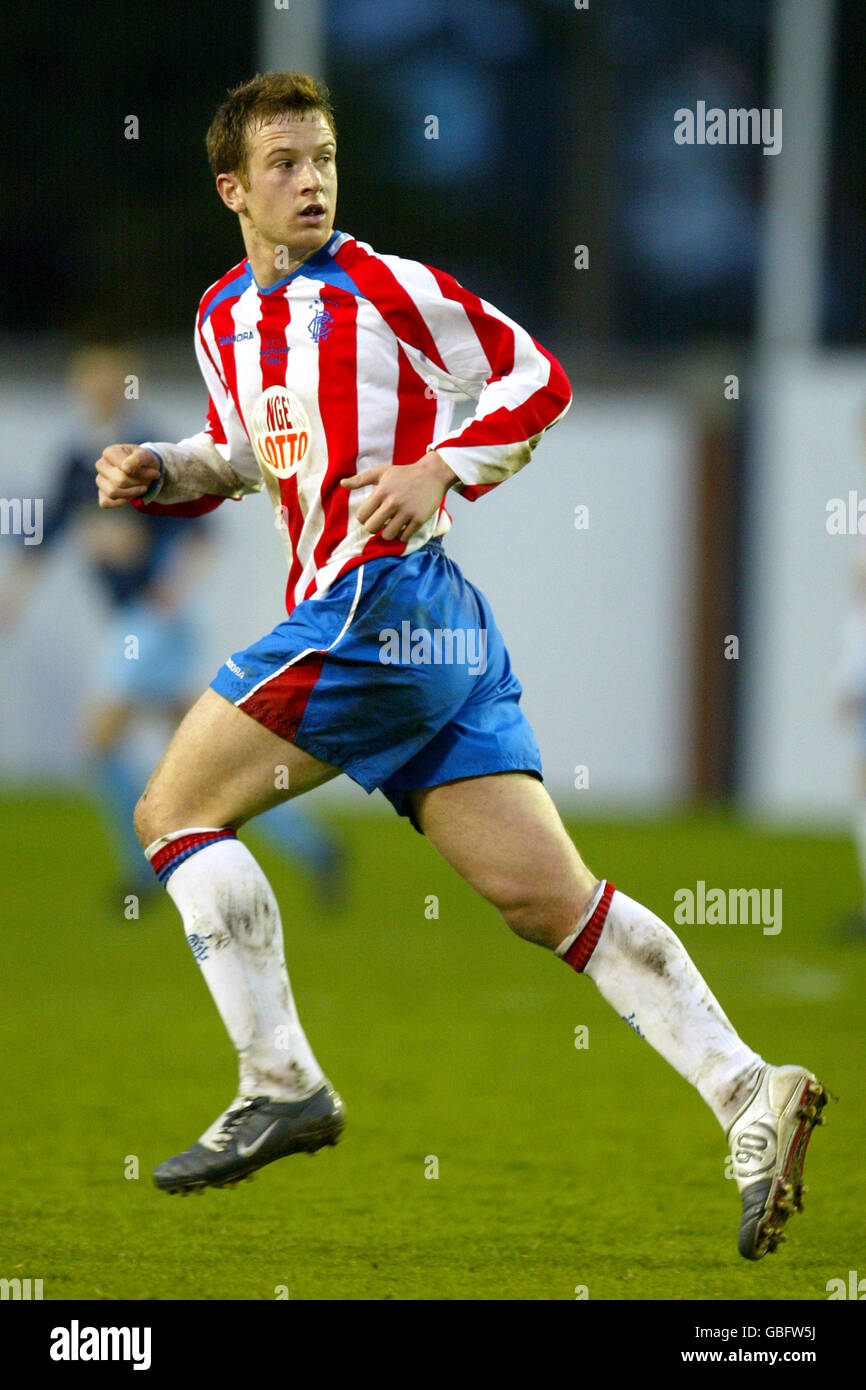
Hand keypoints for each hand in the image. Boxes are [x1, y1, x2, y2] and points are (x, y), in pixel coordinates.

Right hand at [95, 444, 161, 508]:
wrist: (144, 470)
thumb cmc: (143, 461)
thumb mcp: (146, 456)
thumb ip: (137, 459)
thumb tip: (126, 469)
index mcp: (110, 452)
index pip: (124, 469)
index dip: (142, 474)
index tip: (155, 473)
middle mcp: (101, 465)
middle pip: (119, 482)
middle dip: (138, 484)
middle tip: (148, 481)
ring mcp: (100, 479)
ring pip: (112, 493)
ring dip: (132, 493)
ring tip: (142, 488)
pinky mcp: (101, 493)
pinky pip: (105, 502)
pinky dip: (121, 502)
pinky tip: (131, 496)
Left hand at [341, 451, 456, 540]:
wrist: (432, 474)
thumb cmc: (403, 473)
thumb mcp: (381, 472)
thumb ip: (360, 479)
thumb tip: (342, 484)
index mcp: (381, 492)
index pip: (361, 516)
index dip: (364, 518)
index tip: (371, 514)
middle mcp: (393, 502)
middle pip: (371, 528)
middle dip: (373, 527)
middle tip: (379, 522)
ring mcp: (407, 511)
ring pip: (388, 535)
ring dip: (388, 533)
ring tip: (392, 525)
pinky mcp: (419, 519)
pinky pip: (405, 536)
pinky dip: (402, 534)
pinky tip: (404, 526)